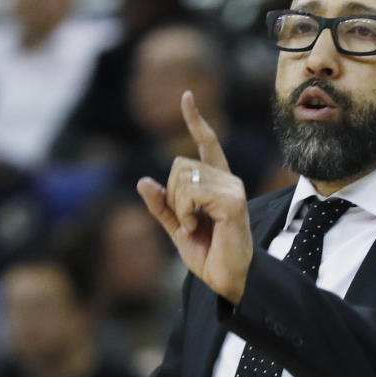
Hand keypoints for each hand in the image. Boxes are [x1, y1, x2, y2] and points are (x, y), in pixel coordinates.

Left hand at [137, 91, 251, 303]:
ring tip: (192, 227)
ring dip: (178, 206)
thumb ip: (162, 206)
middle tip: (185, 221)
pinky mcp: (232, 201)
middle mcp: (228, 180)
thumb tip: (143, 181)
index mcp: (217, 183)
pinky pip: (192, 192)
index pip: (207, 143)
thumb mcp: (176, 228)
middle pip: (180, 165)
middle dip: (172, 194)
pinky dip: (184, 212)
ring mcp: (232, 189)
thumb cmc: (208, 255)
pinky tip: (194, 228)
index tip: (186, 97)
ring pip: (183, 177)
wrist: (228, 279)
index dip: (195, 120)